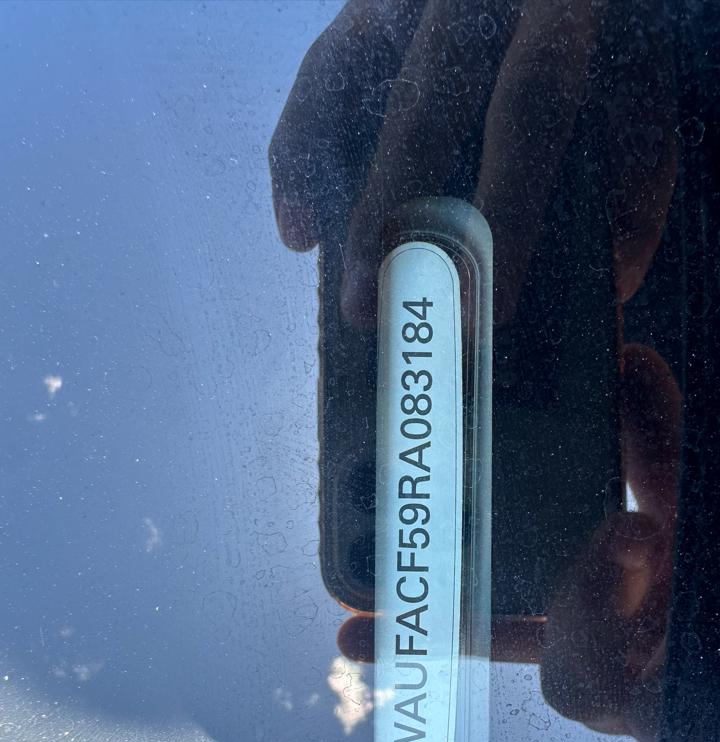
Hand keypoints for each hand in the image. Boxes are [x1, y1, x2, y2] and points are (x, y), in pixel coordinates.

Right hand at [270, 0, 676, 324]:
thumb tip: (613, 281)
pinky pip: (324, 67)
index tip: (489, 306)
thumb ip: (638, 173)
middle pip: (422, 107)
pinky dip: (298, 142)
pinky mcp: (376, 1)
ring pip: (351, 77)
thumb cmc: (610, 29)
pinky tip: (297, 227)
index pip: (530, 105)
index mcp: (562, 6)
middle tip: (370, 309)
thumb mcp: (645, 82)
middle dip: (391, 218)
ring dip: (325, 179)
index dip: (506, 208)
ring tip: (316, 262)